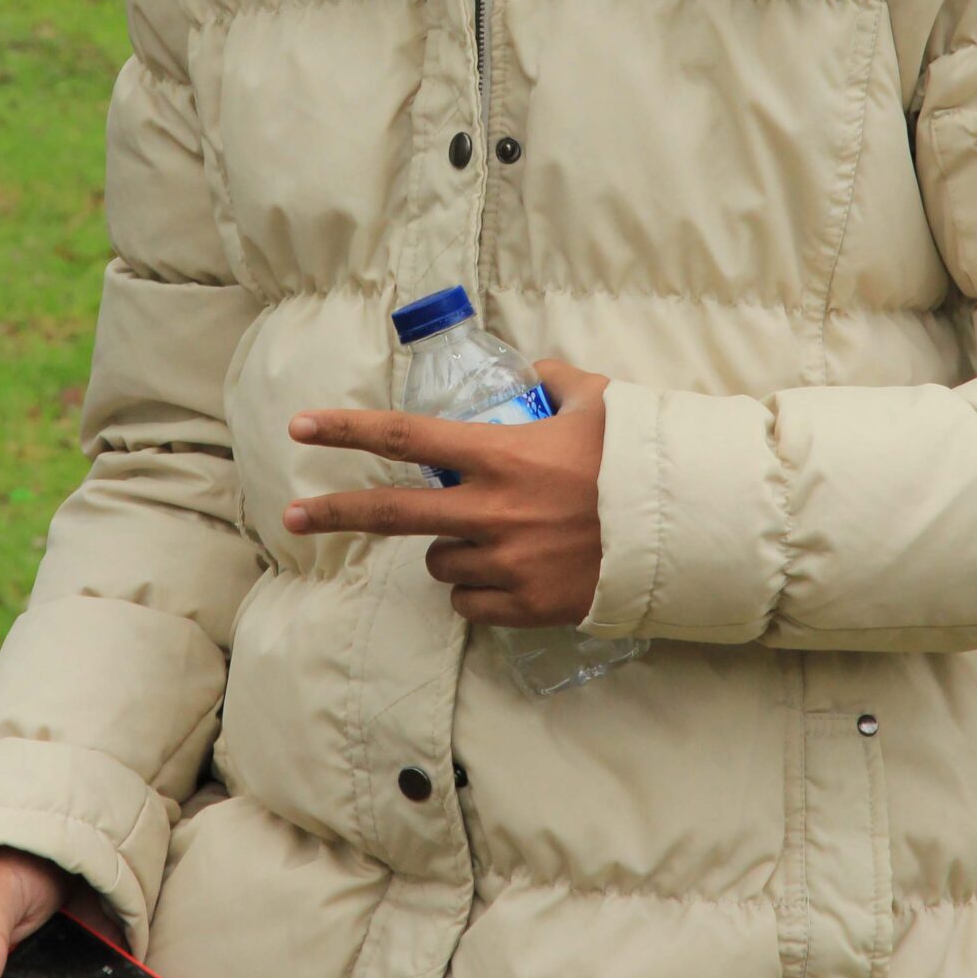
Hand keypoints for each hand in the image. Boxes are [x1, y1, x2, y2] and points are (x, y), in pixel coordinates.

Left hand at [283, 357, 608, 626]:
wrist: (683, 530)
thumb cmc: (637, 460)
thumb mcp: (598, 402)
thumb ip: (556, 382)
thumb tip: (535, 373)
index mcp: (499, 454)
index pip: (406, 437)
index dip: (347, 429)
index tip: (301, 427)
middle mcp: (490, 509)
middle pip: (392, 512)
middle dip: (335, 512)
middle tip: (293, 517)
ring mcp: (505, 561)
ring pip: (439, 561)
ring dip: (450, 548)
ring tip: (496, 536)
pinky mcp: (524, 605)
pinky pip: (469, 603)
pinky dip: (477, 591)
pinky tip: (509, 574)